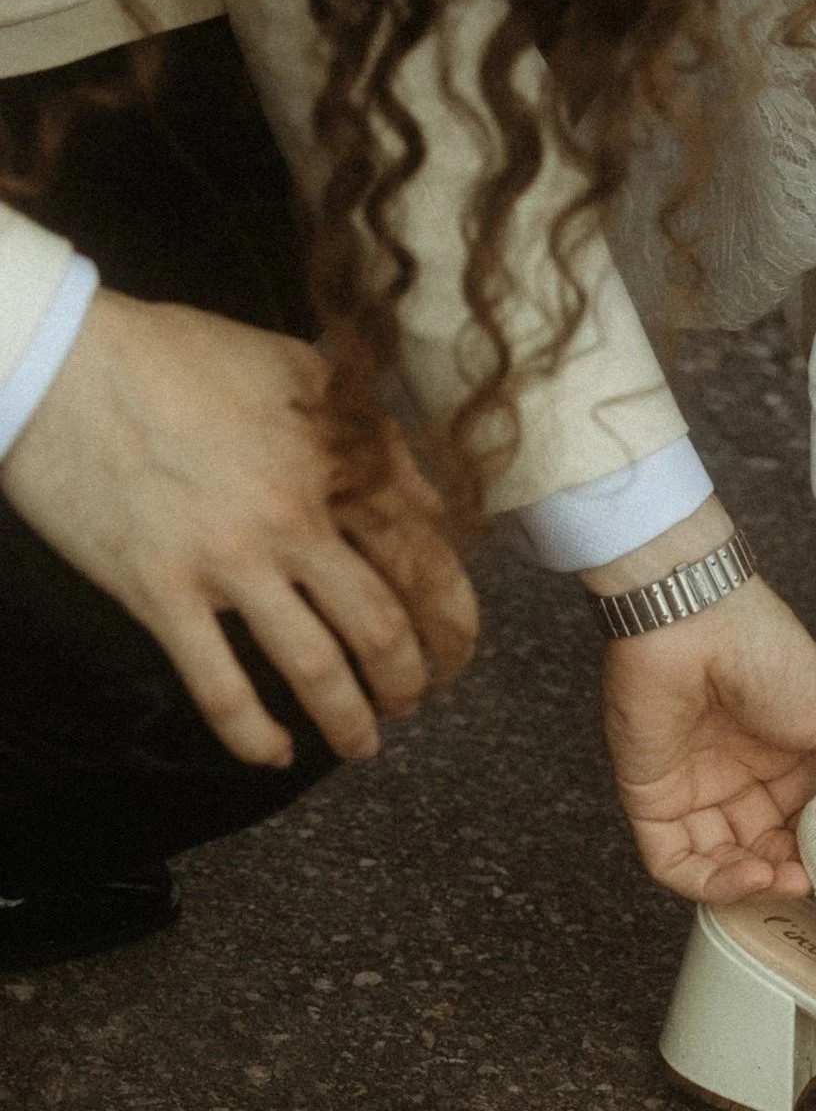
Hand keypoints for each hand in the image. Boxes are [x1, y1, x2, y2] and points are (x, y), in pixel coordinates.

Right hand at [0, 290, 477, 766]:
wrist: (63, 363)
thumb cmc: (179, 358)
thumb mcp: (299, 370)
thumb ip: (371, 434)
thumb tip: (427, 500)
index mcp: (335, 464)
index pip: (424, 558)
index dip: (453, 616)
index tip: (456, 647)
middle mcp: (296, 520)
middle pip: (383, 626)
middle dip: (413, 680)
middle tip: (415, 701)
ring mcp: (229, 562)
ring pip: (316, 668)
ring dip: (350, 720)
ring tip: (363, 743)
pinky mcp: (161, 593)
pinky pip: (219, 685)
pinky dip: (253, 732)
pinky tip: (272, 752)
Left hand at [591, 498, 815, 900]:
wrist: (696, 621)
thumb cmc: (765, 652)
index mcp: (779, 757)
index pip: (800, 825)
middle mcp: (735, 777)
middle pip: (762, 849)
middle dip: (789, 872)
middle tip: (814, 880)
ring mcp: (691, 790)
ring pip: (720, 864)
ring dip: (754, 883)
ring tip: (784, 878)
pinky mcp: (650, 800)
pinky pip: (675, 861)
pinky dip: (711, 882)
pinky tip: (751, 874)